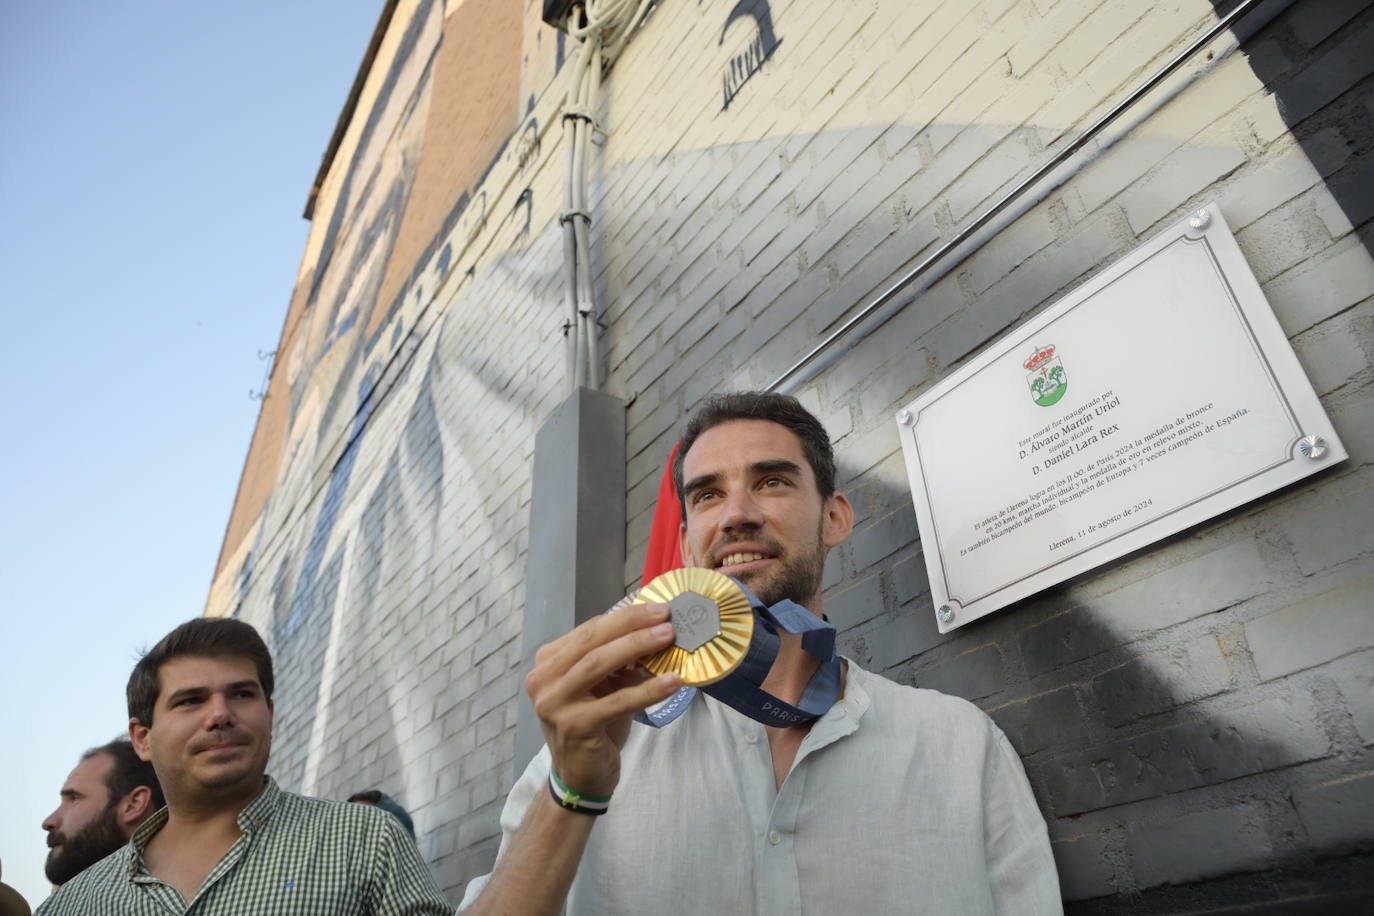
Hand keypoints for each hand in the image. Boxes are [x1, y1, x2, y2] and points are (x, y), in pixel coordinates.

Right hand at [526, 601, 682, 797]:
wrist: (580, 776)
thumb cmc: (595, 726)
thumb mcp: (603, 686)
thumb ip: (618, 660)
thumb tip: (654, 628)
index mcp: (548, 663)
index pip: (589, 629)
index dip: (624, 616)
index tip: (656, 607)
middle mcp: (543, 679)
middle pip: (592, 640)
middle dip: (632, 624)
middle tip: (666, 616)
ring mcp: (554, 703)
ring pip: (599, 663)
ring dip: (638, 646)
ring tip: (669, 637)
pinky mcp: (574, 726)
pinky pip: (617, 701)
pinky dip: (648, 690)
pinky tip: (673, 681)